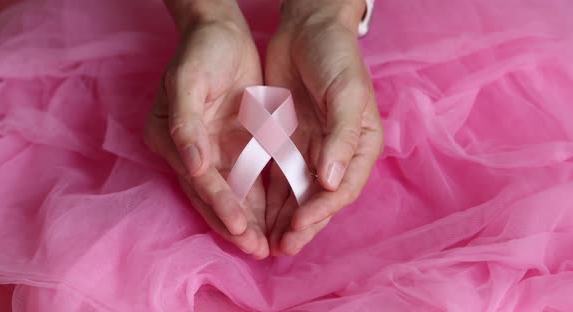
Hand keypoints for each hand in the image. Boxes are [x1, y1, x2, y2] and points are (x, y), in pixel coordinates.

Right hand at [144, 0, 268, 257]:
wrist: (220, 32)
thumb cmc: (201, 52)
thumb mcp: (188, 82)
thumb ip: (187, 126)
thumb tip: (192, 168)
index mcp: (173, 139)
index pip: (200, 180)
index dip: (221, 205)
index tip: (241, 228)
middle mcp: (191, 152)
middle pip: (214, 195)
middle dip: (235, 224)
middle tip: (257, 251)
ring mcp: (213, 150)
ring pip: (232, 193)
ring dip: (248, 220)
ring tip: (267, 247)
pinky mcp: (234, 145)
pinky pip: (247, 178)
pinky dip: (259, 200)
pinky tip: (274, 220)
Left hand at [264, 0, 383, 255]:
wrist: (307, 29)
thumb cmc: (335, 58)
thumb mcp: (344, 93)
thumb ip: (339, 138)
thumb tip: (330, 183)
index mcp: (359, 145)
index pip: (342, 189)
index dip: (321, 211)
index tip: (298, 225)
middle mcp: (336, 154)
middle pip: (319, 199)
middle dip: (301, 225)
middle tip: (280, 248)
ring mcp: (311, 150)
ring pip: (297, 194)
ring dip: (283, 219)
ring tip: (266, 243)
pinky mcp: (287, 143)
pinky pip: (278, 177)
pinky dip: (269, 199)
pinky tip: (256, 216)